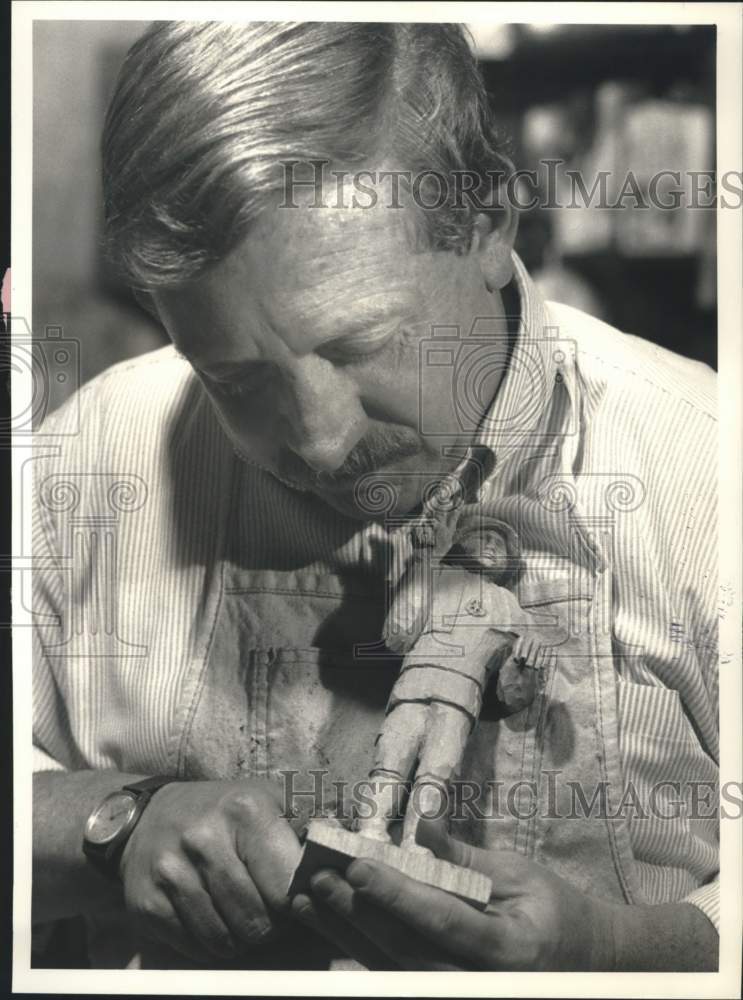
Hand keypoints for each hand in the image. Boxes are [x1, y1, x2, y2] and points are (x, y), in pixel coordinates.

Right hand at [119, 779, 301, 962]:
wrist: (147, 816)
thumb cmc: (222, 812)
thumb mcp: (267, 800)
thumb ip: (309, 824)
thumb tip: (351, 848)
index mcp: (245, 810)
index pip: (286, 889)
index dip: (296, 905)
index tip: (295, 900)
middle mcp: (204, 838)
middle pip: (257, 922)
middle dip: (269, 927)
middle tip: (267, 912)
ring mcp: (172, 872)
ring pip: (225, 942)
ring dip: (240, 940)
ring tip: (242, 916)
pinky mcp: (147, 903)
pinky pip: (194, 949)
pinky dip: (210, 945)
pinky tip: (213, 919)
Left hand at [292, 815, 615, 969]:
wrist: (583, 963)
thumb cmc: (552, 911)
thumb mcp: (518, 875)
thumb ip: (464, 858)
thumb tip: (420, 824)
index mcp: (508, 951)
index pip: (442, 921)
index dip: (397, 895)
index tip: (358, 867)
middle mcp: (480, 985)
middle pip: (406, 951)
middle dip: (357, 914)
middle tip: (318, 878)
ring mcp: (460, 995)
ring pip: (392, 969)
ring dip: (345, 934)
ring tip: (308, 901)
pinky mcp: (442, 993)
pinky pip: (395, 976)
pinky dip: (359, 950)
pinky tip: (329, 927)